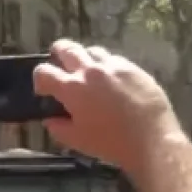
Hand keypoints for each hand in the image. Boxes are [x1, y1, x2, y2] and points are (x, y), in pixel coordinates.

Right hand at [32, 40, 180, 168]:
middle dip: (58, 54)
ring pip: (93, 51)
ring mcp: (115, 67)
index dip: (40, 79)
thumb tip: (51, 119)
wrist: (152, 140)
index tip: (45, 89)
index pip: (44, 72)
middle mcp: (91, 71)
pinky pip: (116, 60)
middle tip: (62, 65)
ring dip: (86, 58)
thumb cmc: (111, 143)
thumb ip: (58, 128)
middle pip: (67, 48)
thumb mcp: (77, 141)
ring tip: (90, 71)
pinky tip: (114, 80)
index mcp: (72, 87)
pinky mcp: (135, 69)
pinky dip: (109, 66)